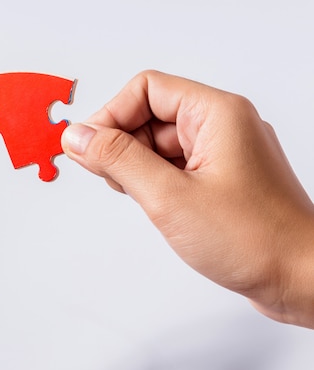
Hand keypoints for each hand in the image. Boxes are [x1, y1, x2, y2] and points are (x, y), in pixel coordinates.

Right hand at [62, 70, 313, 327]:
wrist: (302, 280)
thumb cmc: (255, 240)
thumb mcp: (169, 197)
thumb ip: (118, 159)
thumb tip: (79, 136)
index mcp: (216, 114)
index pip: (146, 89)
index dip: (111, 115)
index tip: (87, 147)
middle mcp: (221, 126)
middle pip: (149, 114)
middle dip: (121, 143)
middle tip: (109, 177)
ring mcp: (221, 153)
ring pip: (158, 142)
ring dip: (135, 165)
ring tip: (141, 199)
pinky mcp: (219, 178)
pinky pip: (173, 165)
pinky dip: (153, 181)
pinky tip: (155, 206)